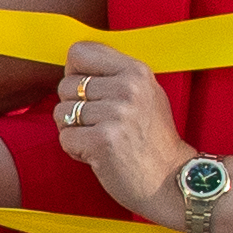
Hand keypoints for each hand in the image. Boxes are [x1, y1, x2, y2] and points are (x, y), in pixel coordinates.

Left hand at [43, 37, 180, 207]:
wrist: (171, 180)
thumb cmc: (153, 139)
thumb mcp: (145, 94)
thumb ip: (114, 75)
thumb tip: (73, 63)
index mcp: (136, 71)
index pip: (79, 52)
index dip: (74, 73)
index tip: (88, 92)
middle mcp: (127, 88)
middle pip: (65, 85)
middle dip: (75, 108)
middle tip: (101, 124)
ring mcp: (115, 114)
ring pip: (61, 113)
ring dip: (75, 131)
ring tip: (103, 139)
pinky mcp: (102, 140)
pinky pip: (65, 137)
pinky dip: (76, 149)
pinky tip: (99, 154)